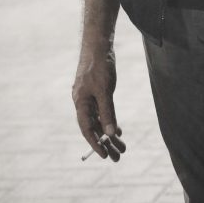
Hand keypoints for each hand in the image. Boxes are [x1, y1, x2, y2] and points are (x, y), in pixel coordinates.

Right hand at [72, 43, 125, 161]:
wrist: (98, 44)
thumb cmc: (99, 66)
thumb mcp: (105, 91)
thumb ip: (107, 112)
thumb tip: (109, 133)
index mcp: (80, 103)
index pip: (87, 129)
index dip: (96, 144)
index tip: (106, 156)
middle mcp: (82, 102)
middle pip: (94, 128)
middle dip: (106, 143)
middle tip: (119, 157)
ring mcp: (88, 97)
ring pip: (99, 120)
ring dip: (109, 134)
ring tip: (122, 147)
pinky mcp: (95, 91)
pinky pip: (101, 111)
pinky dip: (109, 121)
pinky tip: (117, 129)